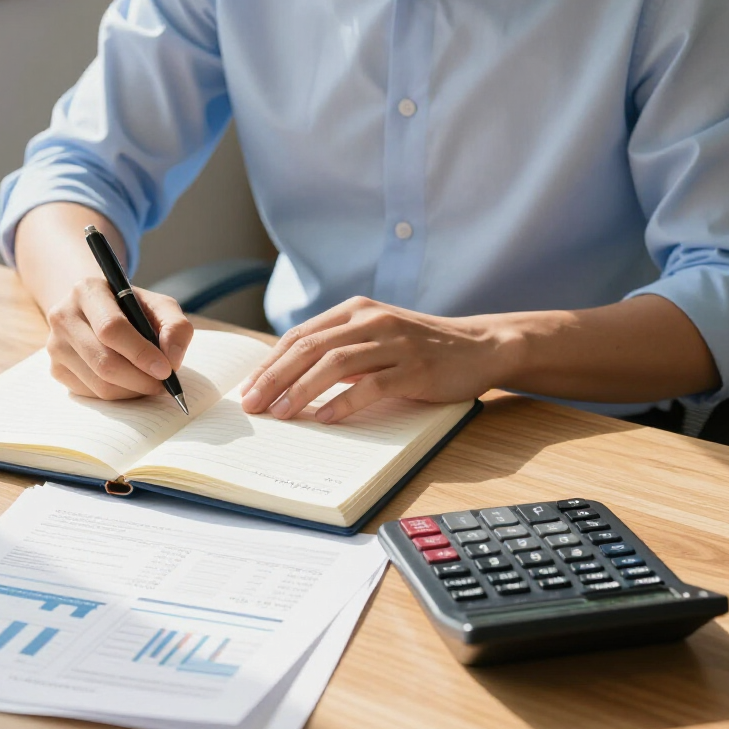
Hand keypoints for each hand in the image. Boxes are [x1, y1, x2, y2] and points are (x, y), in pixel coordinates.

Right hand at [46, 278, 192, 399]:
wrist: (95, 311)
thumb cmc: (132, 309)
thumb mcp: (158, 306)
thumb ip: (175, 327)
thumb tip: (172, 360)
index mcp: (88, 291)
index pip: (111, 328)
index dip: (141, 353)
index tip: (166, 370)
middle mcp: (63, 316)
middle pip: (104, 361)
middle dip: (140, 379)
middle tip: (164, 385)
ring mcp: (55, 345)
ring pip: (98, 384)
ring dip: (132, 391)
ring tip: (150, 382)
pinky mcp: (56, 369)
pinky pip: (91, 394)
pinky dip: (118, 395)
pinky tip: (130, 382)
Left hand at [240, 297, 498, 423]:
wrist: (480, 346)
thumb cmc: (421, 347)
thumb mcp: (376, 337)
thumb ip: (340, 348)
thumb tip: (290, 377)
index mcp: (356, 309)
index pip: (300, 335)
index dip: (270, 362)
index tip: (248, 388)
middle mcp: (372, 320)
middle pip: (310, 347)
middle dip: (275, 378)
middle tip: (253, 405)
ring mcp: (394, 342)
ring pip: (335, 363)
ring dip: (302, 390)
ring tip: (281, 414)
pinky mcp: (415, 367)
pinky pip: (372, 384)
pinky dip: (344, 402)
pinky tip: (325, 419)